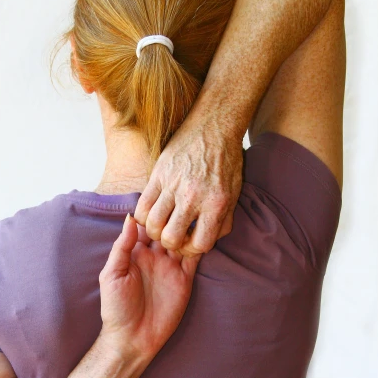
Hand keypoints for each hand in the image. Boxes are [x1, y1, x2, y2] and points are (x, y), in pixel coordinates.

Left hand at [98, 213, 202, 365]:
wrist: (132, 339)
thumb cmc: (116, 308)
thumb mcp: (112, 274)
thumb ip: (122, 246)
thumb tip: (130, 217)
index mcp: (135, 252)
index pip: (146, 224)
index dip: (154, 210)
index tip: (163, 192)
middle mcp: (154, 256)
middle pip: (167, 228)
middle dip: (175, 215)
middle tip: (184, 199)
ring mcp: (170, 267)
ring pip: (183, 240)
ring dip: (189, 228)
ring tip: (196, 213)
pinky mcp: (184, 279)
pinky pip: (195, 259)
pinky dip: (201, 246)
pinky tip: (205, 233)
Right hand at [133, 119, 244, 257]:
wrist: (214, 128)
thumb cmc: (226, 162)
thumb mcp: (234, 193)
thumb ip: (223, 220)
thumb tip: (208, 242)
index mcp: (216, 204)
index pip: (199, 245)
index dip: (193, 250)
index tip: (191, 242)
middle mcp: (193, 197)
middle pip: (172, 238)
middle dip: (172, 243)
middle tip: (174, 235)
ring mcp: (173, 185)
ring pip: (153, 225)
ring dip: (155, 231)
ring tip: (161, 225)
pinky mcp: (158, 175)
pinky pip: (142, 206)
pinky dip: (144, 216)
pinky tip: (151, 213)